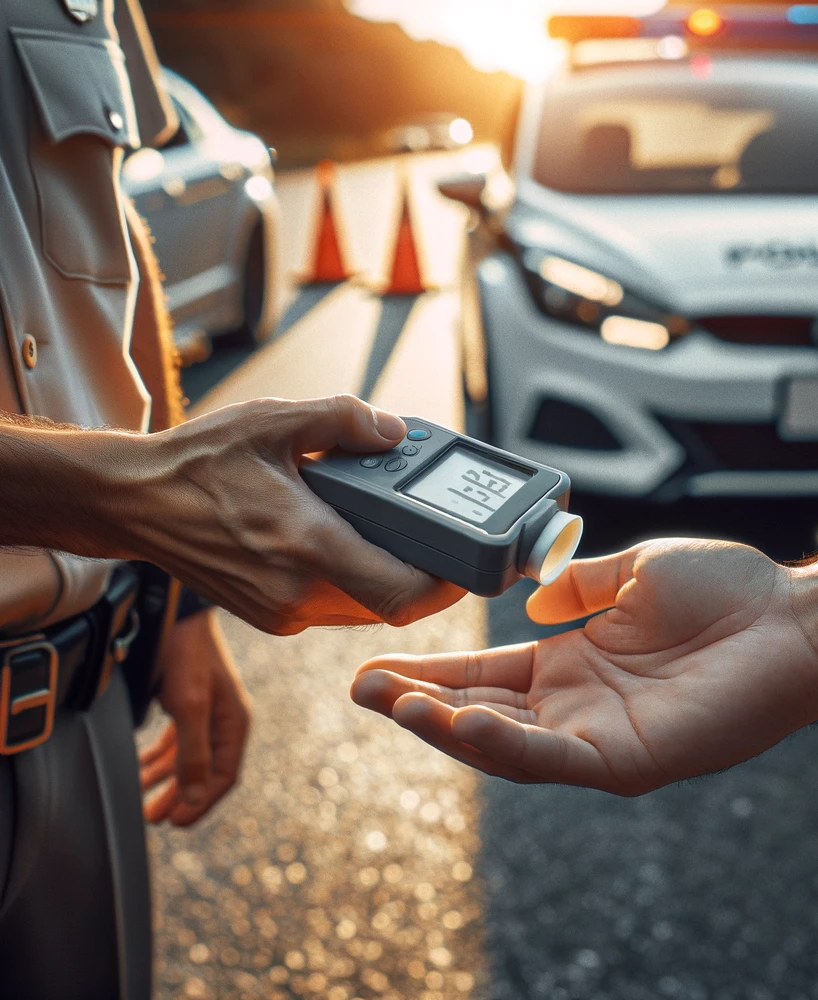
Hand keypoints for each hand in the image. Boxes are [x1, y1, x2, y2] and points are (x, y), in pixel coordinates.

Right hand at [120, 395, 465, 633]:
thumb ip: (344, 420)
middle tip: (439, 537)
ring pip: (365, 611)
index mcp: (306, 546)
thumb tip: (395, 432)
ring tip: (393, 533)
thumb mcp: (274, 420)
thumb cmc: (196, 463)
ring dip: (389, 580)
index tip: (466, 560)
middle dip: (424, 576)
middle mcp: (297, 593)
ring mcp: (282, 613)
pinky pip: (335, 609)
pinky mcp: (271, 617)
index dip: (445, 584)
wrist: (132, 503)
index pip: (401, 594)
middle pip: (392, 606)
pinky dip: (356, 583)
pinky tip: (350, 543)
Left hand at [140, 610, 250, 826]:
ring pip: (189, 758)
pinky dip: (160, 759)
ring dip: (167, 781)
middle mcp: (224, 721)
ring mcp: (207, 712)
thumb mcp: (190, 707)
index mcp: (235, 723)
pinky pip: (178, 742)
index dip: (201, 803)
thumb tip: (195, 797)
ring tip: (144, 799)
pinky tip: (143, 768)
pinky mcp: (189, 703)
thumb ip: (193, 754)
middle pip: (206, 771)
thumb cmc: (189, 657)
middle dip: (181, 797)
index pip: (224, 776)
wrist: (176, 616)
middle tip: (155, 818)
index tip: (175, 821)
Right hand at [351, 538, 817, 794]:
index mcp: (572, 661)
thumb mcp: (633, 571)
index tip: (377, 664)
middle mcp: (576, 705)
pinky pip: (554, 759)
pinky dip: (507, 745)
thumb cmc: (726, 592)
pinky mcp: (627, 759)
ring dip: (445, 727)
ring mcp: (598, 736)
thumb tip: (532, 597)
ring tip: (394, 705)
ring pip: (504, 743)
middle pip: (478, 712)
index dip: (430, 672)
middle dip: (418, 705)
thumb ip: (578, 585)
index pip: (484, 672)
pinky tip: (464, 722)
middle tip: (362, 688)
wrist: (791, 617)